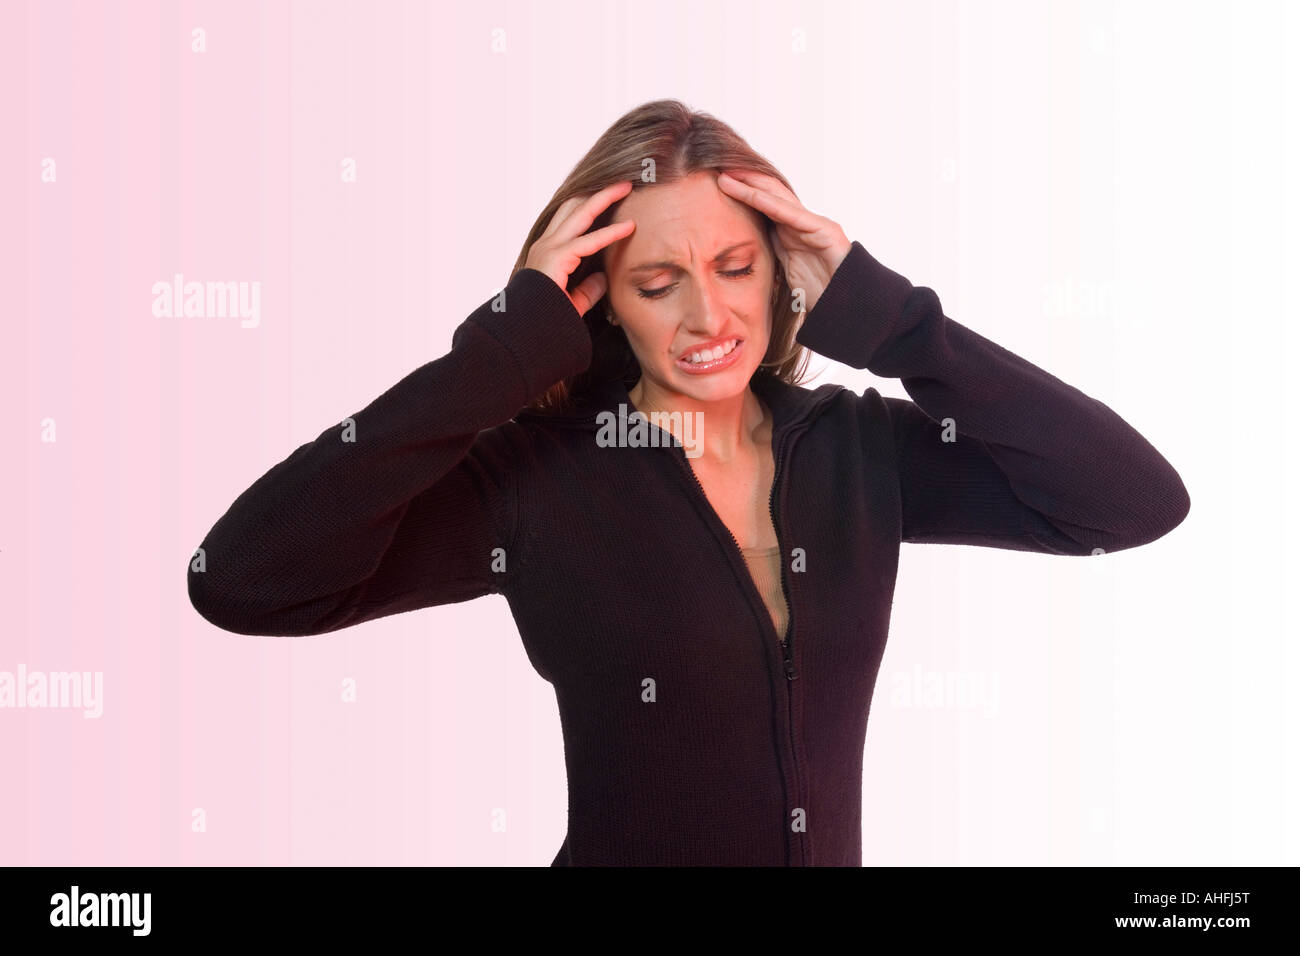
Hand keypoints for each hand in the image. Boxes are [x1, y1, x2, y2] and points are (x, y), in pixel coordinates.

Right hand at [525, 180, 636, 315]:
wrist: (526, 333)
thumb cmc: (546, 320)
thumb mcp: (572, 302)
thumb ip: (587, 290)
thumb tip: (603, 278)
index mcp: (547, 251)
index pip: (570, 219)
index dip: (591, 206)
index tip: (610, 197)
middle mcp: (546, 244)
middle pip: (575, 207)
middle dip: (599, 192)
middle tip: (623, 182)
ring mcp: (549, 248)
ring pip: (580, 213)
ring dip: (604, 198)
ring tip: (627, 187)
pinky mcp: (556, 258)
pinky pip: (588, 242)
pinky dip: (610, 233)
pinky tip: (629, 227)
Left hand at [715, 170, 850, 314]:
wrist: (847, 305)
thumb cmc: (820, 292)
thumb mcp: (785, 271)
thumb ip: (771, 255)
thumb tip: (747, 251)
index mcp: (792, 232)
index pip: (764, 206)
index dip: (742, 194)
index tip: (717, 186)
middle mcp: (802, 222)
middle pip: (769, 194)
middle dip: (744, 181)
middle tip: (717, 170)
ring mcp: (813, 223)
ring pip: (777, 197)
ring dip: (750, 185)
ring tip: (727, 176)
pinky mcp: (823, 229)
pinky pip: (790, 213)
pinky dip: (769, 202)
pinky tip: (750, 194)